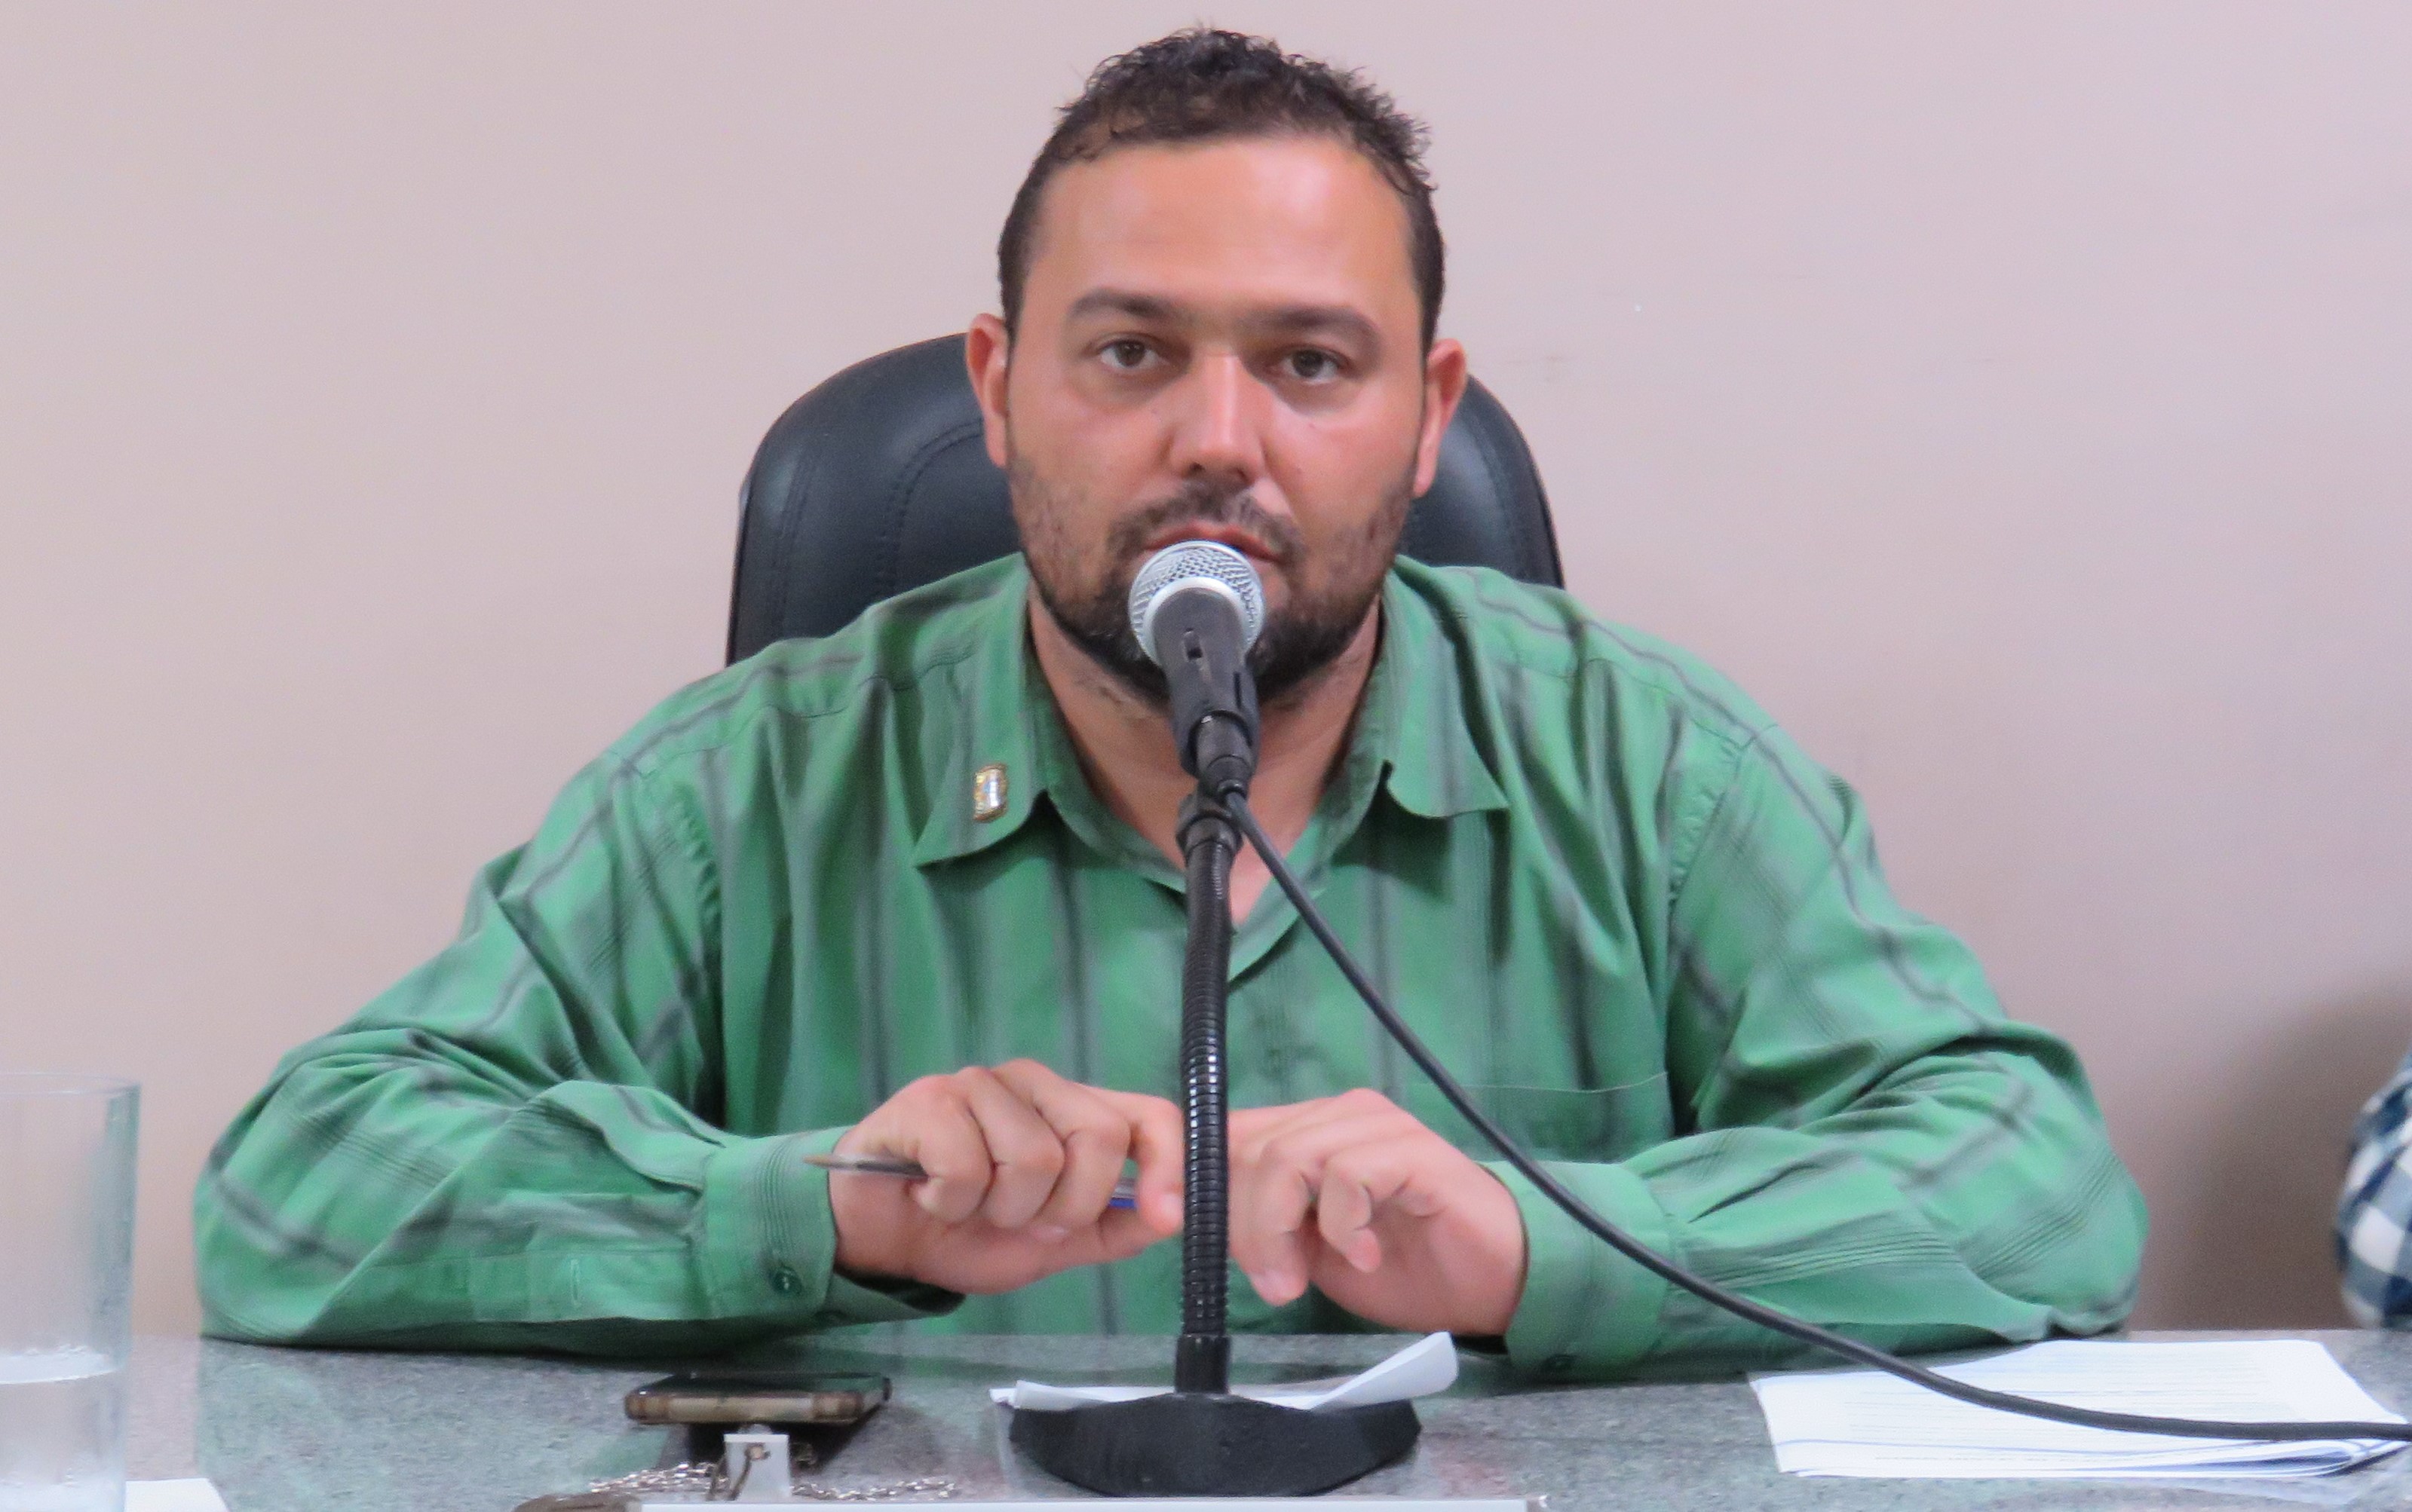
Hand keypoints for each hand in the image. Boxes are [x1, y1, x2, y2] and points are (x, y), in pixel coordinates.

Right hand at [828, 1060, 1183, 1294]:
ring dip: (1001, 1211)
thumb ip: (1112, 1228)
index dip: (1169, 1162)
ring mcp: (981, 1084)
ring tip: (970, 1206)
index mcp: (1075, 1111)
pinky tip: (930, 1196)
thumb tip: (1174, 1212)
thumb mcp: (1053, 1246)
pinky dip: (950, 1204)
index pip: (1150, 1114)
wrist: (878, 1239)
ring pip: (1033, 1158)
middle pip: (1099, 1136)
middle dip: (1066, 1207)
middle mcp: (1036, 1084)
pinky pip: (968, 1167)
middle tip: (1020, 1220)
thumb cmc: (967, 1232)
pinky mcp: (930, 1099)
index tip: (1165, 1215)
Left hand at [1229, 1089, 1525, 1335]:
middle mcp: (1339, 1114)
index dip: (1206, 1192)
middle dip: (1245, 1226)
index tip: (1218, 1255)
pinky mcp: (1413, 1152)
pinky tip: (1366, 1254)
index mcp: (1309, 1129)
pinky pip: (1347, 1174)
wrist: (1493, 1281)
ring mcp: (1378, 1127)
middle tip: (1276, 1282)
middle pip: (1249, 1149)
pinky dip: (1341, 1226)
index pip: (1228, 1135)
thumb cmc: (1405, 1266)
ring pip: (1288, 1157)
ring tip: (1304, 1277)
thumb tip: (1200, 1217)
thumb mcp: (1312, 1251)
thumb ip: (1264, 1224)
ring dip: (1282, 1230)